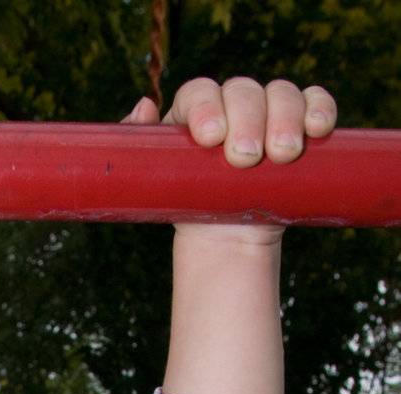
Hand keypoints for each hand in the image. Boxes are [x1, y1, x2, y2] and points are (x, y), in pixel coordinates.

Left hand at [122, 76, 337, 240]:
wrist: (223, 240)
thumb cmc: (188, 209)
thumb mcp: (155, 187)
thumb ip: (136, 155)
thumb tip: (144, 106)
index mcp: (195, 111)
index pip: (200, 92)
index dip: (205, 107)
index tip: (209, 138)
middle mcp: (232, 106)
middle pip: (243, 92)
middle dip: (247, 121)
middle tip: (245, 158)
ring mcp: (268, 114)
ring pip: (281, 94)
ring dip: (285, 118)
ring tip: (281, 155)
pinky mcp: (300, 128)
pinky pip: (315, 103)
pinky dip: (320, 109)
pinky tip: (318, 129)